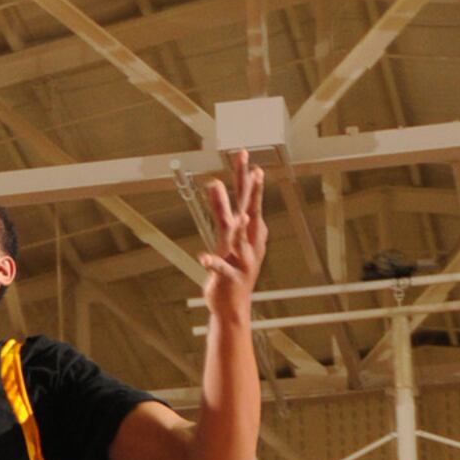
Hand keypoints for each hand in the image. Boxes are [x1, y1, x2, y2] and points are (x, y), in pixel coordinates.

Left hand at [201, 149, 266, 318]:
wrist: (233, 306)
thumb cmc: (232, 266)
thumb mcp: (227, 235)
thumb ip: (222, 209)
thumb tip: (215, 182)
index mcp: (251, 230)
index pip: (249, 198)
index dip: (245, 177)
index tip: (243, 153)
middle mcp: (250, 242)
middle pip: (251, 212)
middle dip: (252, 191)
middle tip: (254, 169)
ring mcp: (242, 260)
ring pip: (239, 240)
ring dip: (237, 226)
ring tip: (238, 216)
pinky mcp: (230, 278)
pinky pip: (222, 269)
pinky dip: (214, 263)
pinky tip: (204, 258)